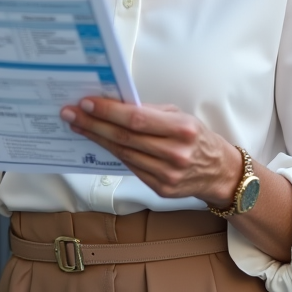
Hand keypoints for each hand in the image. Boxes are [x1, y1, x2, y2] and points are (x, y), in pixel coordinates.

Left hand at [61, 98, 242, 206]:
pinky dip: (112, 154)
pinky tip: (99, 142)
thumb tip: (116, 103)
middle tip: (72, 114)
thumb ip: (151, 112)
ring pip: (123, 154)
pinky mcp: (160, 188)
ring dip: (97, 139)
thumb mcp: (180, 116)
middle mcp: (175, 154)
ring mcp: (167, 174)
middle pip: (124, 138)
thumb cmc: (197, 138)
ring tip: (79, 126)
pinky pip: (130, 167)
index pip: (136, 119)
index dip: (108, 111)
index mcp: (182, 129)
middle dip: (94, 124)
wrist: (219, 172)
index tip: (87, 103)